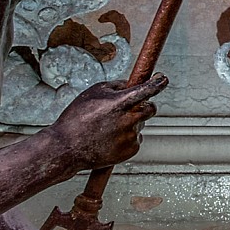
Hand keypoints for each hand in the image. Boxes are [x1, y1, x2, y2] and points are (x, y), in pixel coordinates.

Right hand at [51, 73, 165, 167]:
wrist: (66, 148)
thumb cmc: (76, 118)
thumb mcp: (93, 92)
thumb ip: (116, 86)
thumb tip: (131, 85)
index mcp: (119, 103)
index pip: (146, 90)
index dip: (157, 82)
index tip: (162, 78)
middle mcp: (128, 121)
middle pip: (150, 109)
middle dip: (146, 105)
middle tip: (134, 106)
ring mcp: (130, 137)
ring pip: (139, 124)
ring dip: (129, 123)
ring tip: (106, 128)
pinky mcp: (130, 151)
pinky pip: (135, 139)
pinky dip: (126, 137)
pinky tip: (108, 139)